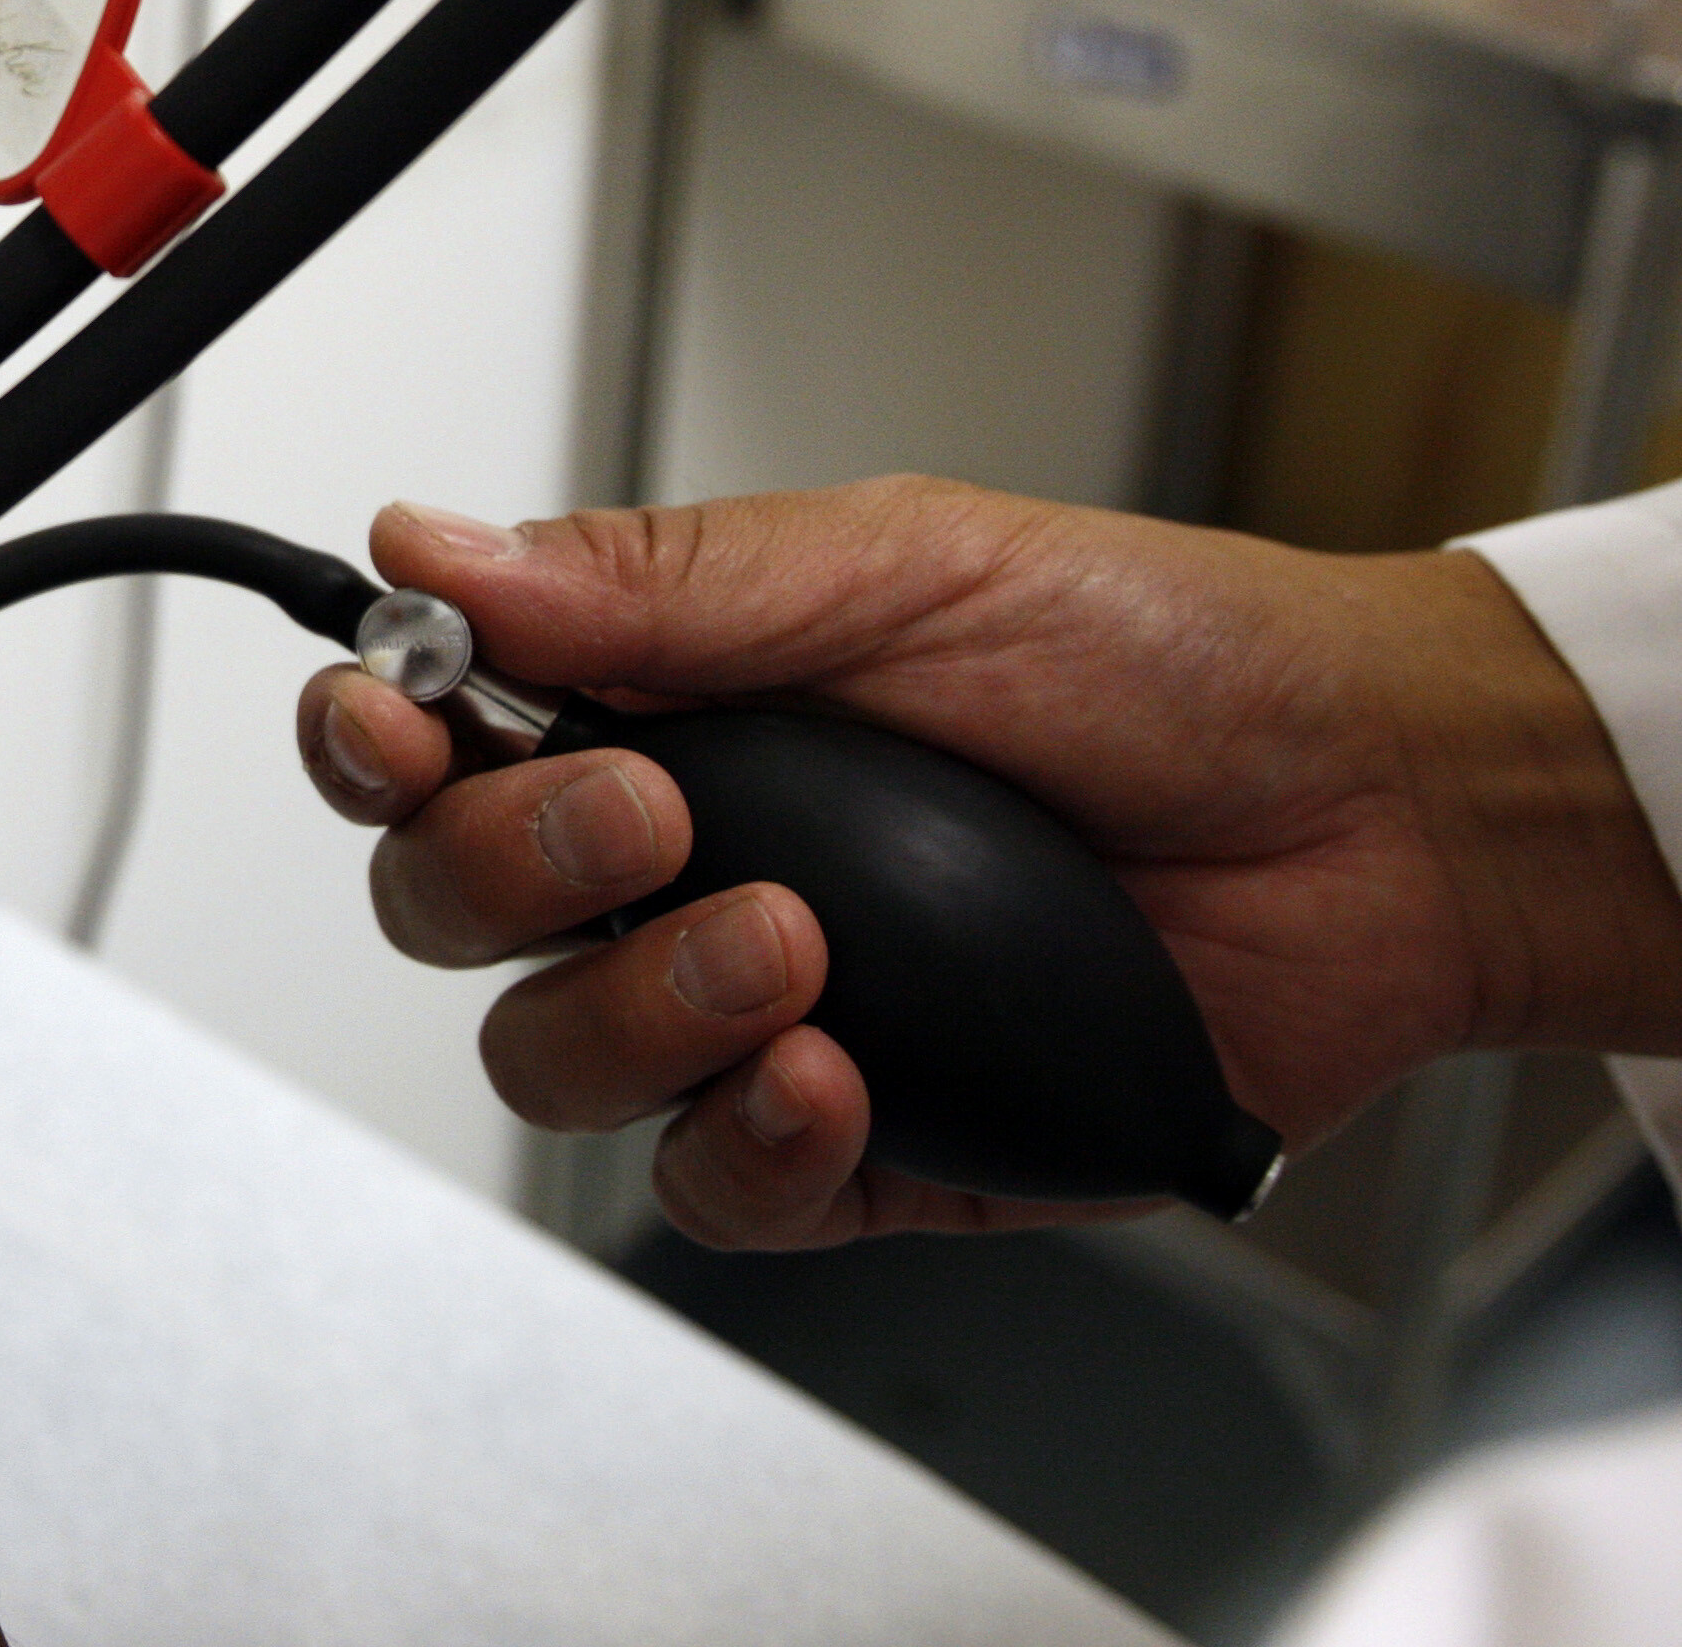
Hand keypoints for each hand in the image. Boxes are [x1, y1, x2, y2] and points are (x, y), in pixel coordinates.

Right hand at [292, 476, 1681, 1250]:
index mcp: (657, 701)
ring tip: (795, 947)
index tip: (396, 720)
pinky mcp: (844, 1146)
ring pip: (549, 1060)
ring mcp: (746, 1012)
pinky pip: (707, 1190)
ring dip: (639, 1008)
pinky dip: (751, 1140)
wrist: (1372, 819)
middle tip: (658, 810)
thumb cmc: (1161, 662)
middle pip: (445, 908)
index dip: (369, 739)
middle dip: (509, 862)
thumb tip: (435, 551)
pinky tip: (837, 1076)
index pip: (424, 737)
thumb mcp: (903, 561)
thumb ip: (659, 581)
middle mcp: (674, 862)